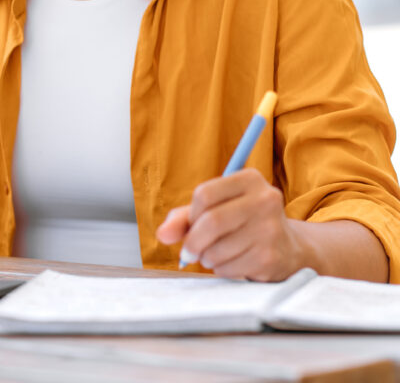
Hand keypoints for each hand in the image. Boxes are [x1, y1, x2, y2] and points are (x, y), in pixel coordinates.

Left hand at [156, 169, 304, 280]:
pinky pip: (230, 267)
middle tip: (188, 252)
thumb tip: (162, 234)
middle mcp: (265, 200)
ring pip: (218, 248)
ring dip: (206, 258)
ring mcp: (271, 229)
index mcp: (250, 179)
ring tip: (213, 255)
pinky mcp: (272, 257)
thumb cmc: (241, 224)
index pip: (204, 193)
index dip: (191, 214)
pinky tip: (230, 263)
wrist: (288, 249)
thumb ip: (183, 218)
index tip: (193, 224)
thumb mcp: (214, 210)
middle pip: (211, 221)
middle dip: (192, 241)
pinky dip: (220, 270)